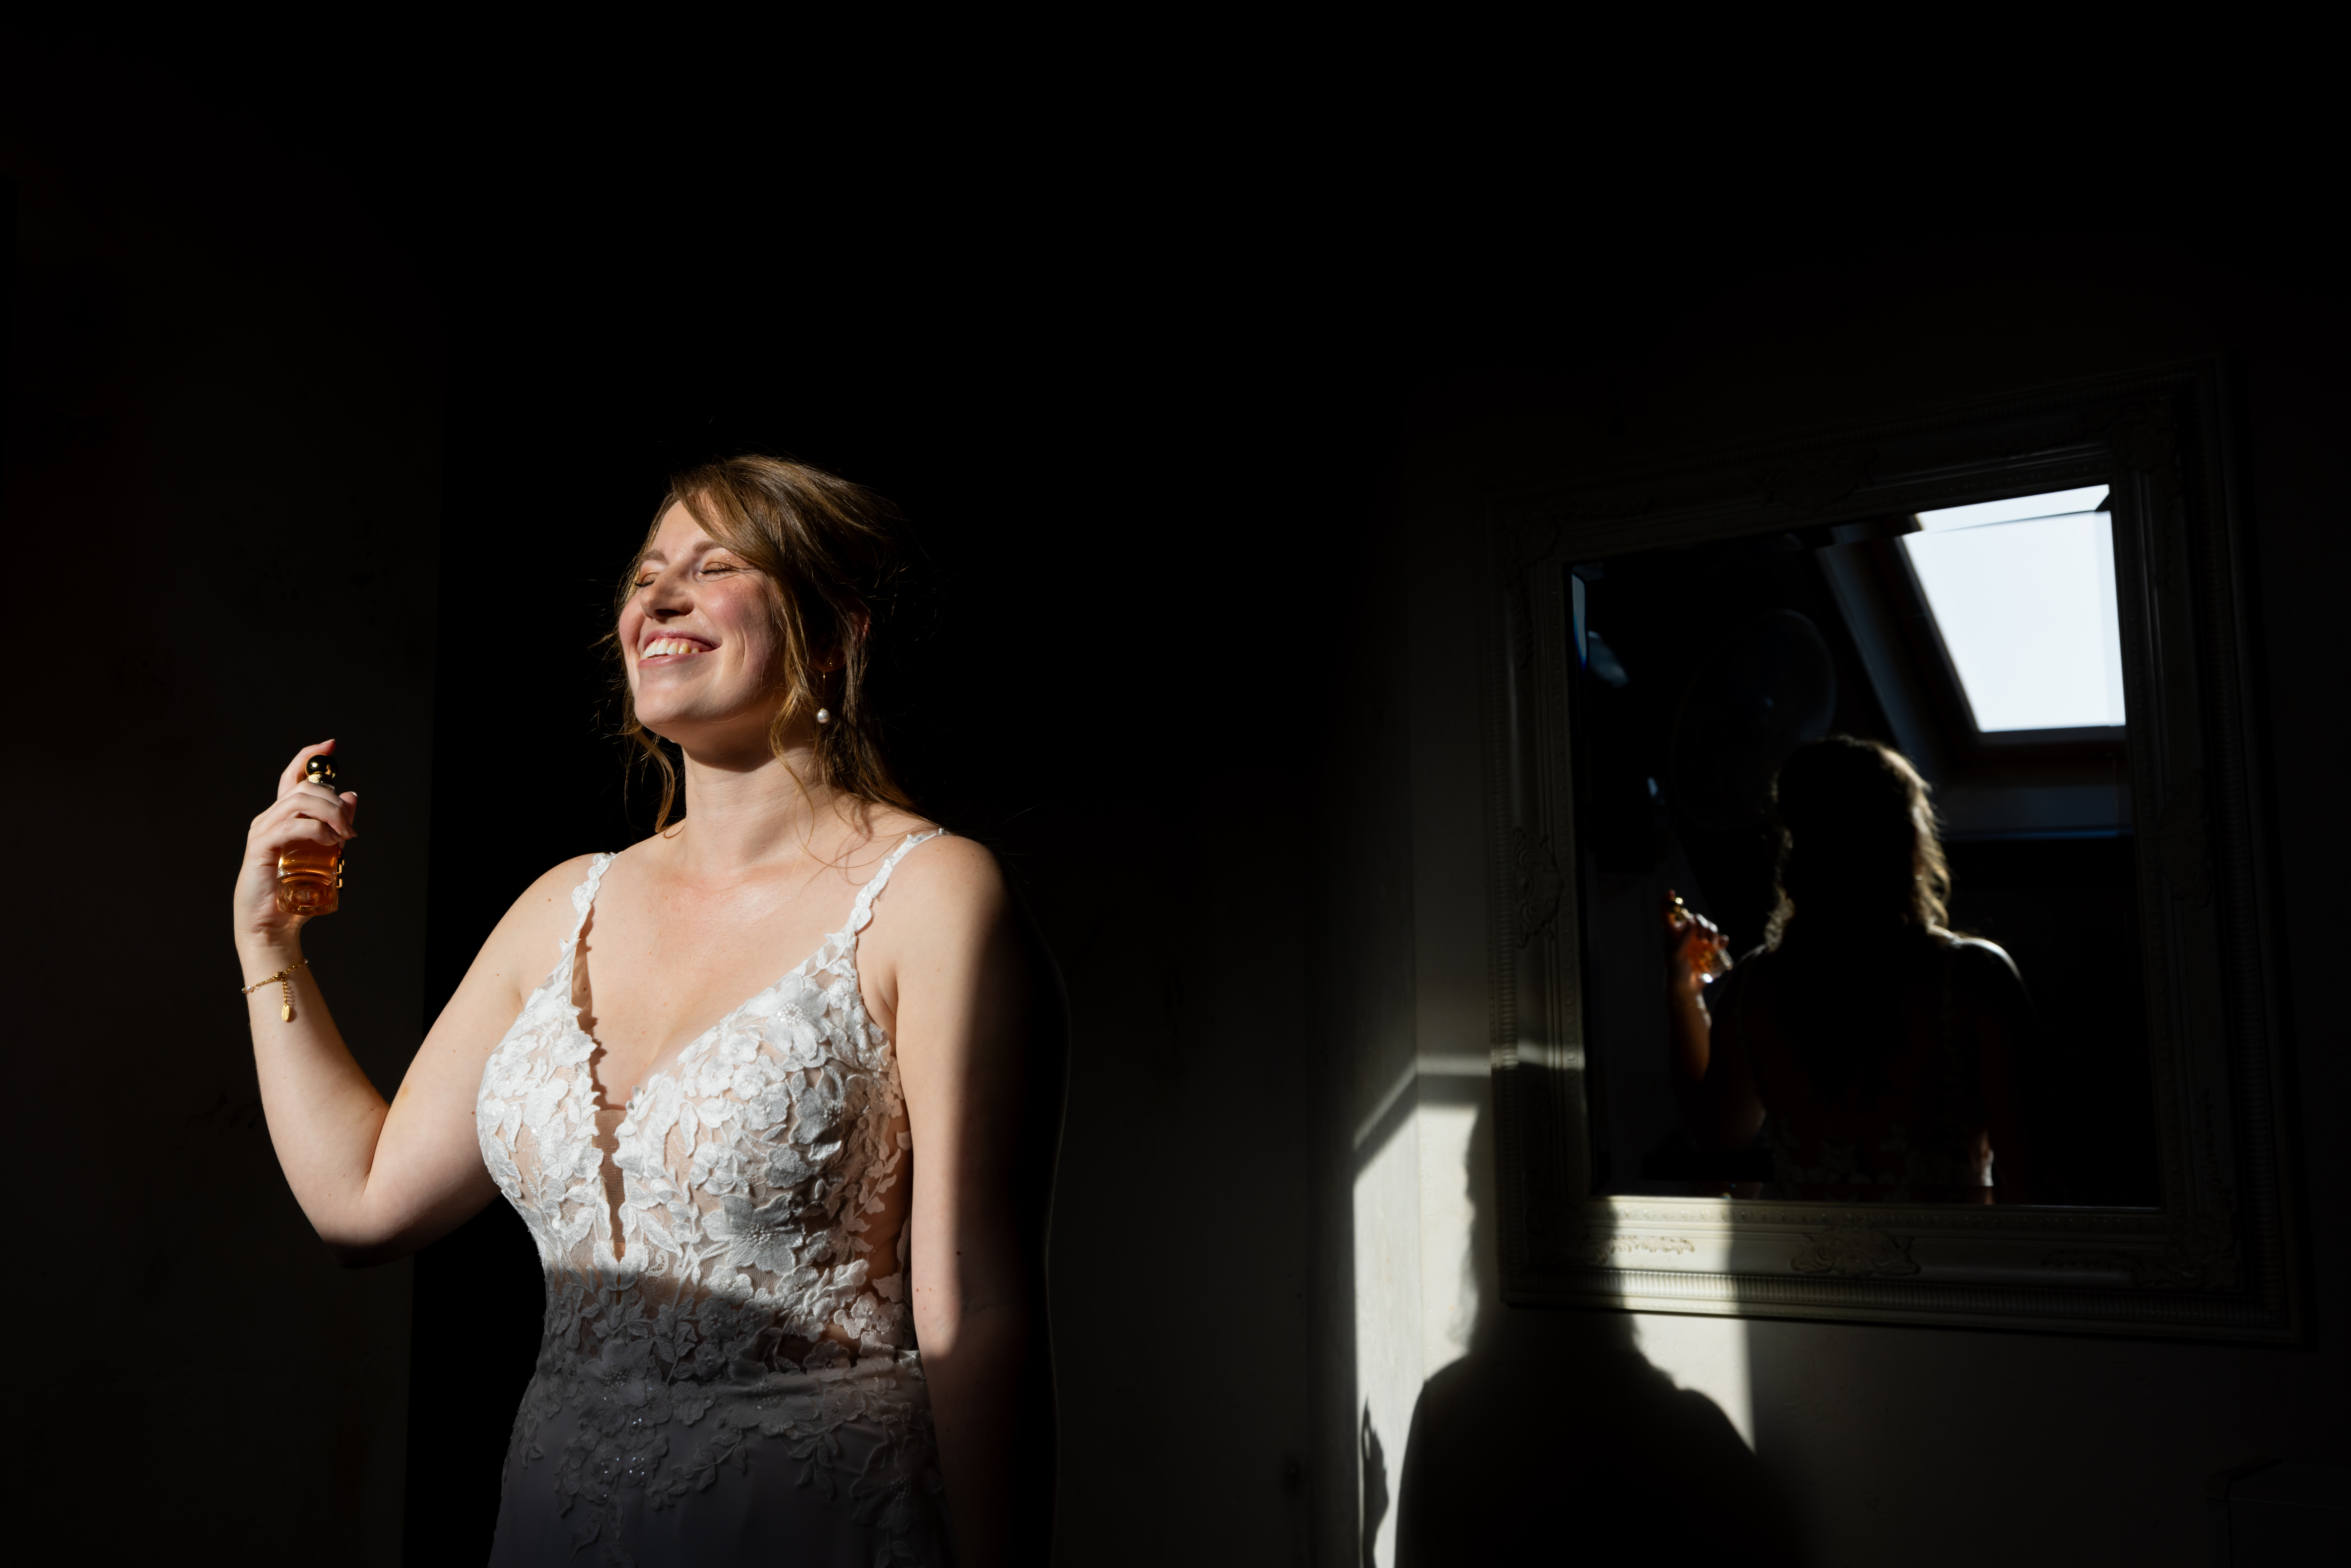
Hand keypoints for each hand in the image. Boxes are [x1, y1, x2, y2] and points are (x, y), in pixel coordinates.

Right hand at [234, 740, 358, 957]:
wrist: (274, 924)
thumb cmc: (294, 890)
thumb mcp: (324, 852)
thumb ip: (335, 824)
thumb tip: (352, 795)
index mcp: (282, 817)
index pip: (291, 777)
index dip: (308, 757)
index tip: (330, 744)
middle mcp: (269, 819)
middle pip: (303, 788)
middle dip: (335, 801)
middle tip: (350, 828)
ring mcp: (263, 832)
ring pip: (299, 802)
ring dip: (330, 814)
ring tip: (343, 836)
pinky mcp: (261, 848)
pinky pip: (292, 826)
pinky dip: (316, 830)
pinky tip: (330, 843)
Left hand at [1660, 890, 1729, 993]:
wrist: (1688, 987)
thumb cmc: (1677, 971)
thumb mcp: (1676, 954)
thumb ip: (1683, 938)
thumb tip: (1690, 921)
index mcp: (1673, 932)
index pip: (1667, 913)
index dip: (1668, 901)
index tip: (1671, 892)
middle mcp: (1686, 933)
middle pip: (1696, 918)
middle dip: (1702, 925)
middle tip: (1704, 939)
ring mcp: (1698, 939)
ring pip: (1708, 926)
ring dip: (1712, 932)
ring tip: (1712, 944)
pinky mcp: (1709, 947)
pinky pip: (1719, 938)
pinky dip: (1722, 939)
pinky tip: (1722, 944)